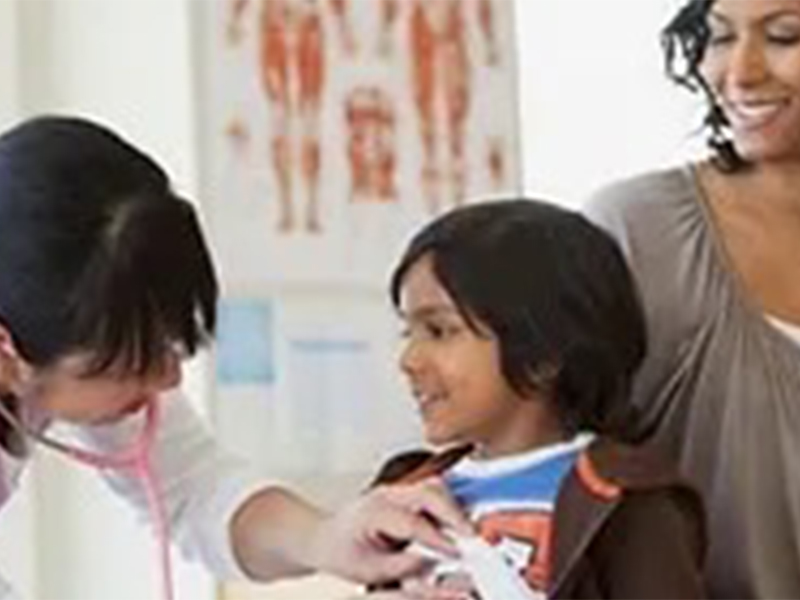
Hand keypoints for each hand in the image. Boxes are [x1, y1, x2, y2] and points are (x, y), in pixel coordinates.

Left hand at [311, 477, 472, 584]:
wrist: (326, 538)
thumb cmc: (342, 553)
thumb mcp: (368, 570)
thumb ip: (401, 566)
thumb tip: (431, 561)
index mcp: (373, 513)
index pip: (413, 522)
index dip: (439, 538)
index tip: (458, 551)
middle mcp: (385, 494)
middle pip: (428, 491)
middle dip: (455, 513)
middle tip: (473, 538)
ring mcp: (395, 489)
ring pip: (433, 486)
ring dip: (454, 506)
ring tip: (468, 533)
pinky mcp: (404, 492)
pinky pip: (432, 491)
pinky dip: (449, 505)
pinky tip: (457, 524)